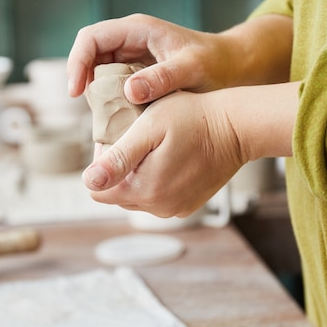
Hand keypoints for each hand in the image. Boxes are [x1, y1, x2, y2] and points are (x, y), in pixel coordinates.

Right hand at [67, 13, 292, 103]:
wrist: (234, 68)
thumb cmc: (216, 64)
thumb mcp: (192, 70)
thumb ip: (163, 78)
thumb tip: (129, 90)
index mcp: (138, 30)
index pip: (91, 37)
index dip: (77, 62)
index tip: (76, 92)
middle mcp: (130, 40)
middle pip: (89, 56)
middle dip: (83, 82)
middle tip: (91, 112)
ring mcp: (131, 56)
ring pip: (98, 72)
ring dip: (96, 95)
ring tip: (105, 119)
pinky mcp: (136, 73)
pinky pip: (112, 85)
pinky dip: (109, 102)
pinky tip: (118, 121)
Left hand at [81, 82, 298, 216]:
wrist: (238, 127)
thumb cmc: (194, 118)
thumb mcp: (149, 129)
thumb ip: (118, 158)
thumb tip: (88, 182)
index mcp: (145, 191)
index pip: (98, 189)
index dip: (102, 162)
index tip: (120, 137)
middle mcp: (160, 207)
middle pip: (118, 193)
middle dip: (119, 168)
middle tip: (136, 136)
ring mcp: (176, 208)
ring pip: (138, 195)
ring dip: (138, 173)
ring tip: (154, 144)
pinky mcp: (189, 204)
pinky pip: (159, 196)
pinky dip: (157, 178)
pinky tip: (169, 155)